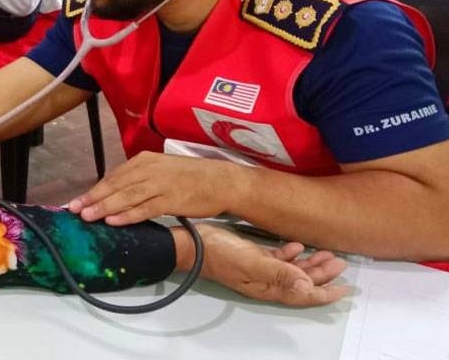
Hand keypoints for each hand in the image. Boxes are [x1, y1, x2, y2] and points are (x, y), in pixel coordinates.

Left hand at [68, 152, 243, 224]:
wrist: (221, 181)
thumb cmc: (190, 177)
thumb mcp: (161, 170)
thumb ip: (139, 179)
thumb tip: (115, 194)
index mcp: (144, 160)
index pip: (113, 177)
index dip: (94, 190)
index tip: (77, 201)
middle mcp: (149, 169)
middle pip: (115, 186)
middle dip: (93, 198)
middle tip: (74, 210)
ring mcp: (160, 184)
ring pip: (126, 197)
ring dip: (104, 207)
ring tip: (87, 217)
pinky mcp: (171, 200)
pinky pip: (144, 209)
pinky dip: (127, 215)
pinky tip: (113, 221)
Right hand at [176, 224, 349, 306]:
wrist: (193, 245)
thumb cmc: (218, 254)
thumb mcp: (251, 263)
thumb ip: (279, 273)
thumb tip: (306, 285)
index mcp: (269, 287)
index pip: (304, 294)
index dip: (326, 292)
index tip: (346, 289)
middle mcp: (267, 281)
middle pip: (302, 282)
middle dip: (324, 275)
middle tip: (340, 263)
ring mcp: (260, 269)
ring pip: (293, 270)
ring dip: (311, 264)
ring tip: (327, 254)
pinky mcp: (253, 256)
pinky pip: (278, 259)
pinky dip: (291, 253)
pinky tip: (297, 246)